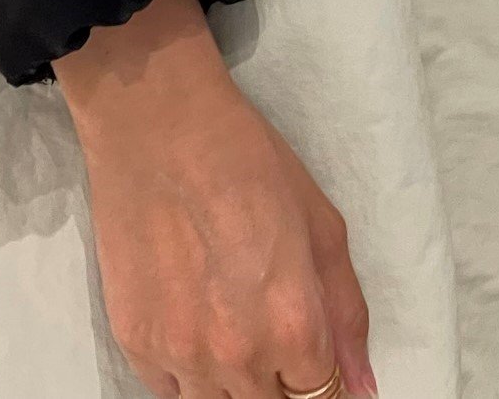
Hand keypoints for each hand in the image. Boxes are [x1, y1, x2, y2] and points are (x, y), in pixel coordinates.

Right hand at [53, 0, 376, 398]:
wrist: (158, 127)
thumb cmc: (249, 162)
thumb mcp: (321, 224)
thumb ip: (346, 313)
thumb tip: (362, 387)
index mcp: (294, 326)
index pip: (319, 397)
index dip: (321, 376)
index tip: (312, 353)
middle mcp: (238, 356)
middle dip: (279, 380)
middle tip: (270, 327)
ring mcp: (181, 357)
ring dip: (233, 382)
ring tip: (232, 323)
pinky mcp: (136, 344)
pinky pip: (171, 392)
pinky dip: (189, 373)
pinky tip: (194, 322)